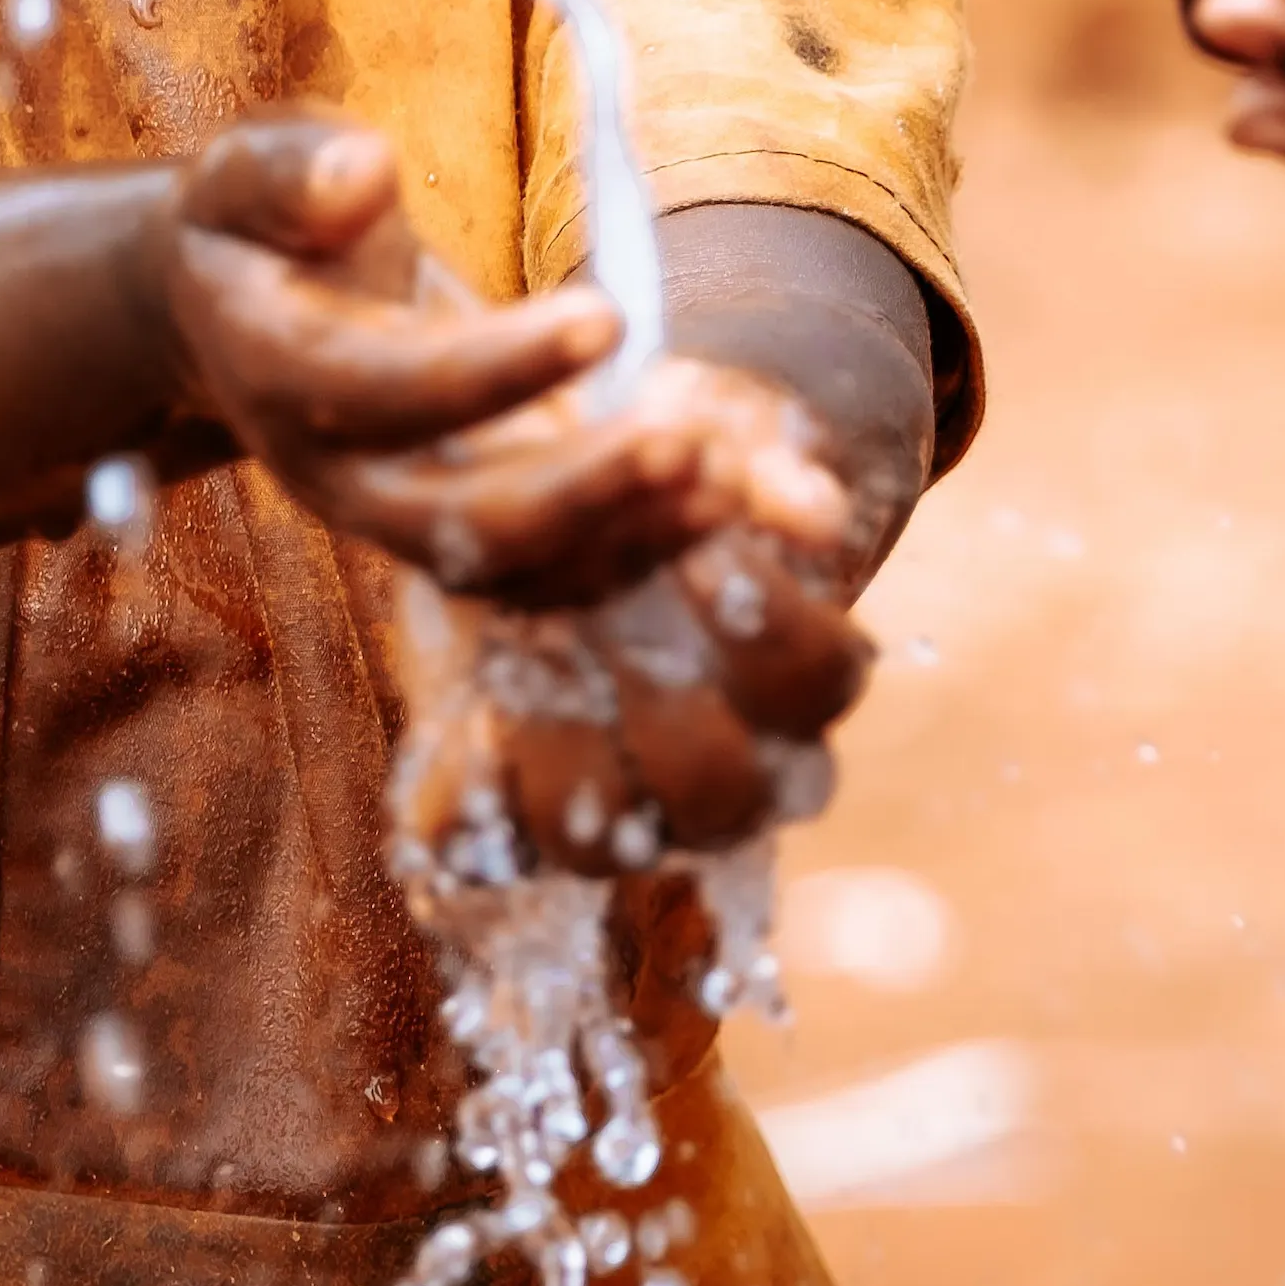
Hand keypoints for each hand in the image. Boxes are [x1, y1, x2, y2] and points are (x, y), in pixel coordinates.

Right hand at [163, 115, 815, 599]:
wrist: (239, 307)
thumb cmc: (264, 217)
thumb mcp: (248, 171)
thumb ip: (292, 172)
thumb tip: (362, 172)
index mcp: (279, 375)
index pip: (386, 391)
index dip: (495, 368)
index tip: (607, 316)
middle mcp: (337, 476)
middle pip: (452, 527)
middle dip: (578, 496)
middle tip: (690, 446)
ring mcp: (403, 517)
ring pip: (515, 573)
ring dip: (627, 538)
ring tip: (729, 481)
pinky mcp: (467, 529)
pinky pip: (555, 572)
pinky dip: (643, 546)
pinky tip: (733, 498)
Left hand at [381, 365, 875, 878]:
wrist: (543, 492)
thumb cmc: (654, 469)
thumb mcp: (709, 437)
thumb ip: (764, 475)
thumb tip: (818, 517)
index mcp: (790, 681)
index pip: (819, 683)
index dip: (772, 623)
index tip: (705, 546)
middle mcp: (718, 770)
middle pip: (724, 797)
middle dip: (665, 709)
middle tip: (606, 617)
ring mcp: (615, 806)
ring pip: (605, 839)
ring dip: (559, 747)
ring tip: (526, 645)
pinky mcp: (507, 813)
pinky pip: (482, 849)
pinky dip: (466, 795)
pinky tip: (467, 711)